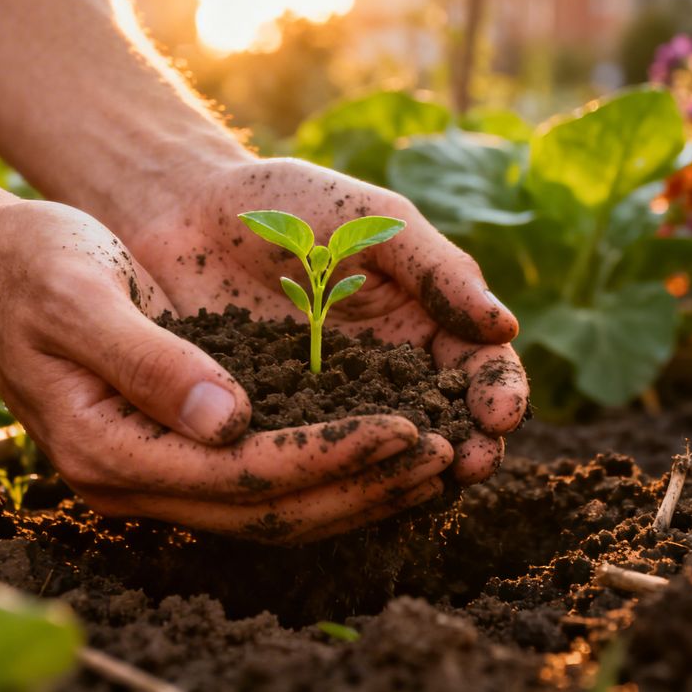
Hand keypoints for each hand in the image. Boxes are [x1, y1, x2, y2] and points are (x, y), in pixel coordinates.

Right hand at [0, 200, 452, 542]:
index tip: (406, 428)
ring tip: (431, 464)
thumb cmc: (31, 265)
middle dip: (361, 486)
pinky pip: (256, 485)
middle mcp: (131, 480)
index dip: (330, 456)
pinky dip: (321, 474)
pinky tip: (374, 454)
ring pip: (269, 509)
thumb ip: (150, 361)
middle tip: (445, 457)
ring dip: (354, 491)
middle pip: (268, 510)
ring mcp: (149, 475)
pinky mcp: (168, 454)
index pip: (242, 475)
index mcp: (108, 450)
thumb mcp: (80, 297)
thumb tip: (228, 419)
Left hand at [110, 157, 529, 484]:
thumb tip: (504, 328)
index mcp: (423, 325)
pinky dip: (332, 478)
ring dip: (409, 473)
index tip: (498, 413)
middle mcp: (385, 376)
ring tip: (423, 483)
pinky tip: (344, 487)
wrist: (187, 211)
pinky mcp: (273, 427)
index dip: (497, 394)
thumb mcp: (375, 224)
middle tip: (471, 464)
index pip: (479, 369)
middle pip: (444, 424)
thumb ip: (437, 271)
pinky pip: (309, 461)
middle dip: (467, 447)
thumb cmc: (292, 204)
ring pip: (382, 455)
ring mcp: (330, 408)